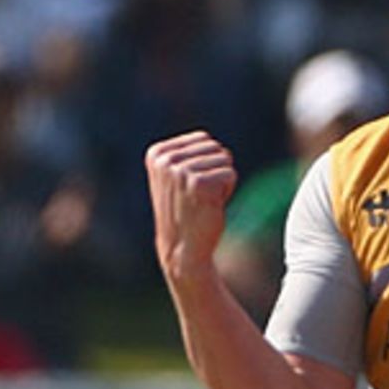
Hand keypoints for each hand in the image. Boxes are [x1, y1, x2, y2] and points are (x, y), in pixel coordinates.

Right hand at [146, 130, 237, 282]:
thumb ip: (186, 156)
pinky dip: (227, 192)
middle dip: (215, 171)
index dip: (206, 163)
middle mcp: (166, 160)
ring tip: (204, 201)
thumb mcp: (176, 179)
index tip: (191, 186)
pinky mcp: (199, 183)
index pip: (203, 138)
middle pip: (215, 147)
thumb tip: (207, 139)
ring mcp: (181, 171)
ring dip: (221, 182)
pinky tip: (211, 206)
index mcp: (157, 154)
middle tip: (200, 196)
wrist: (182, 250)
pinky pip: (230, 174)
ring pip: (225, 159)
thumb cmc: (185, 213)